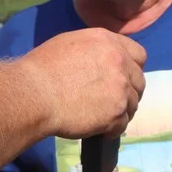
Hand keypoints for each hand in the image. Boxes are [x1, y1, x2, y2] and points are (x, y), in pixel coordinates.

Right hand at [21, 28, 146, 138]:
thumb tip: (101, 63)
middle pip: (139, 81)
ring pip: (132, 105)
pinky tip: (99, 130)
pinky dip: (112, 130)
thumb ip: (94, 51)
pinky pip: (122, 125)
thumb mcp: (70, 44)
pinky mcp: (116, 113)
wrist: (32, 93)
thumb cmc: (42, 69)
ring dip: (120, 112)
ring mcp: (120, 88)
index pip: (139, 55)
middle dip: (128, 92)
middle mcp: (119, 61)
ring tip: (101, 118)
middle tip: (111, 102)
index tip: (122, 78)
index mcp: (108, 41)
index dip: (131, 68)